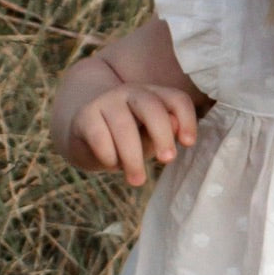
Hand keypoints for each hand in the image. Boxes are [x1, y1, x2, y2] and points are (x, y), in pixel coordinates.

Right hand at [69, 83, 198, 184]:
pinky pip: (99, 137)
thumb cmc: (128, 140)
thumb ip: (163, 134)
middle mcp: (131, 93)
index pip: (176, 100)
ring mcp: (106, 101)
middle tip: (167, 160)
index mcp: (154, 96)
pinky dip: (109, 156)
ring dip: (133, 157)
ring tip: (138, 181)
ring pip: (124, 126)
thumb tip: (175, 126)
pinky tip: (112, 164)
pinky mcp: (85, 116)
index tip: (188, 144)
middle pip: (151, 107)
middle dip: (162, 135)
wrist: (85, 136)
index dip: (187, 120)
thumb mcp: (150, 140)